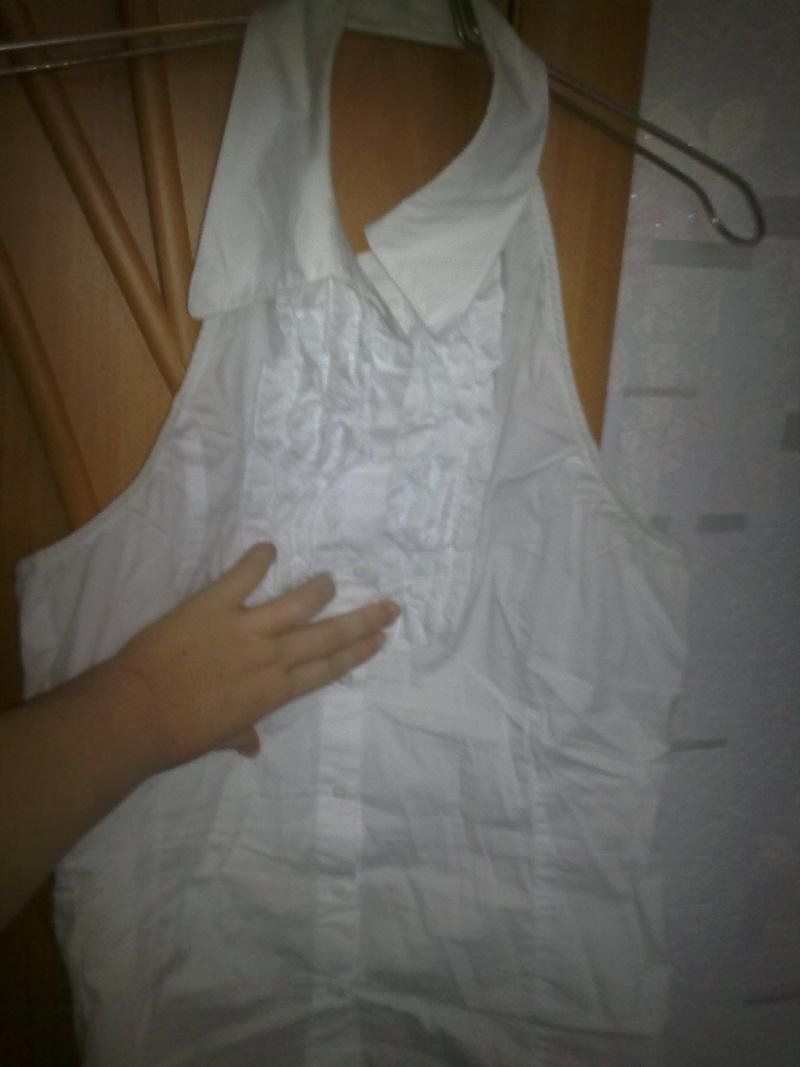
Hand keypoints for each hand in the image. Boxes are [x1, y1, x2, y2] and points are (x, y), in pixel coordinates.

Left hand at [111, 543, 399, 769]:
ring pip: (297, 603)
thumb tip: (251, 747)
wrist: (138, 714)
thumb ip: (239, 734)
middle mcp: (270, 657)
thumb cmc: (178, 734)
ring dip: (317, 590)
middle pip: (327, 636)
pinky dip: (256, 560)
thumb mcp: (216, 738)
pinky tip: (269, 548)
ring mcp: (245, 628)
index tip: (379, 640)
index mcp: (273, 692)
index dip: (356, 654)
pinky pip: (242, 576)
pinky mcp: (214, 604)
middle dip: (362, 622)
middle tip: (390, 607)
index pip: (326, 669)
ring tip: (330, 580)